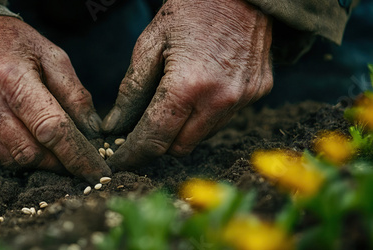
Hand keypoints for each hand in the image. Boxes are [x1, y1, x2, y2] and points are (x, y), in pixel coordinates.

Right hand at [0, 16, 110, 182]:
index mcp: (10, 77)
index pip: (50, 128)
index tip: (97, 172)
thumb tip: (94, 133)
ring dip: (36, 159)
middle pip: (30, 153)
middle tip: (74, 157)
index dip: (77, 155)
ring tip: (47, 144)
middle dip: (59, 161)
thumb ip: (75, 93)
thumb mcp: (50, 54)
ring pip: (10, 160)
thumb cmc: (10, 43)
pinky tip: (17, 134)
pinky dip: (11, 153)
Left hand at [102, 0, 272, 169]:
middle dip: (157, 143)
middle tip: (141, 129)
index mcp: (188, 86)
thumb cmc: (189, 11)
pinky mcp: (258, 93)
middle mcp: (221, 99)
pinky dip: (205, 116)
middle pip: (179, 147)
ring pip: (202, 137)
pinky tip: (199, 91)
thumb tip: (114, 127)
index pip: (154, 138)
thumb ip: (131, 91)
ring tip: (172, 103)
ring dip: (182, 130)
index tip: (118, 160)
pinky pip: (224, 120)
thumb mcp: (149, 45)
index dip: (132, 154)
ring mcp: (244, 98)